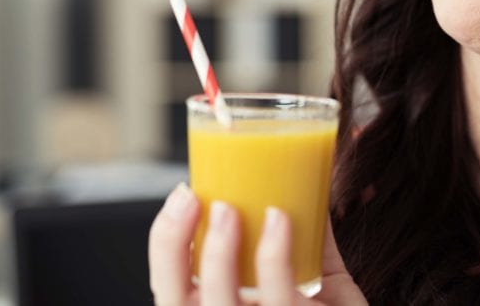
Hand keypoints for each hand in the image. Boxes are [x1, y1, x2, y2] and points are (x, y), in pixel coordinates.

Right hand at [148, 184, 367, 304]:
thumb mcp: (315, 280)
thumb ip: (308, 240)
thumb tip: (307, 184)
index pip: (170, 286)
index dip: (165, 243)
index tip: (184, 194)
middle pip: (173, 300)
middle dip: (171, 246)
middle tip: (194, 199)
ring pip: (218, 303)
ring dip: (217, 252)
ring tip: (229, 209)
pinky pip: (278, 297)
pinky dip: (273, 255)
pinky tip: (280, 219)